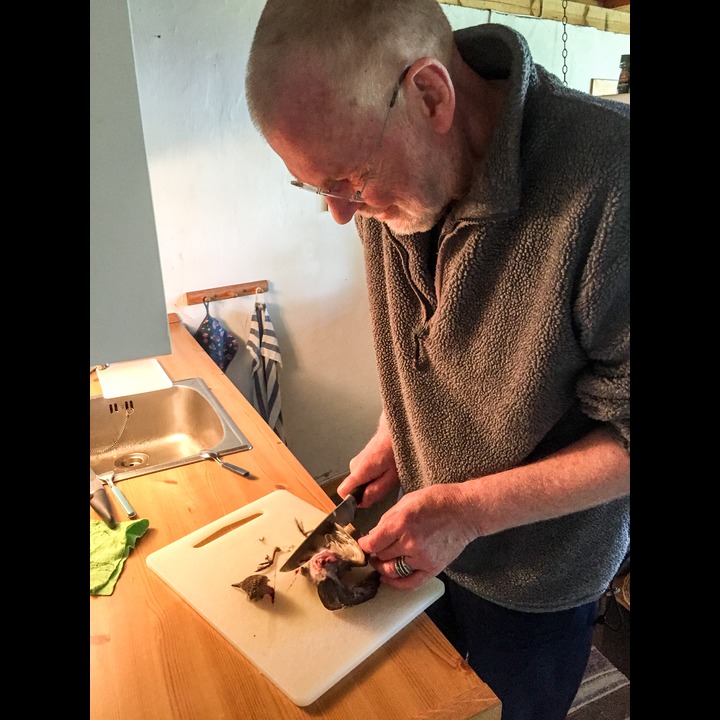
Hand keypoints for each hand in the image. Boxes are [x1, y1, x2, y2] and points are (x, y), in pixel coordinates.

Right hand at [337, 416, 398, 507]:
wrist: (395, 430)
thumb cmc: (396, 450)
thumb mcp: (391, 477)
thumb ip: (376, 491)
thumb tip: (363, 502)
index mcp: (360, 470)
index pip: (342, 491)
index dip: (353, 500)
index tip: (366, 500)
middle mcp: (354, 465)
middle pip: (354, 488)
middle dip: (368, 490)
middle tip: (385, 482)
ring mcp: (357, 461)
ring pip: (360, 481)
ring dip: (372, 481)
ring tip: (386, 472)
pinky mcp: (361, 459)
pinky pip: (363, 474)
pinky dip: (373, 474)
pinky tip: (384, 467)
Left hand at [358, 484, 476, 589]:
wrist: (466, 511)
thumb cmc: (437, 501)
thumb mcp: (407, 501)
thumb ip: (387, 519)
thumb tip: (373, 535)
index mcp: (401, 522)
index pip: (372, 543)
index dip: (364, 544)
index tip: (364, 543)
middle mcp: (410, 542)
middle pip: (381, 556)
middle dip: (374, 552)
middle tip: (375, 548)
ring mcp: (422, 558)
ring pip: (391, 570)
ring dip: (382, 567)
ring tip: (381, 561)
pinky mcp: (432, 568)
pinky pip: (410, 582)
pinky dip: (396, 583)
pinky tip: (389, 578)